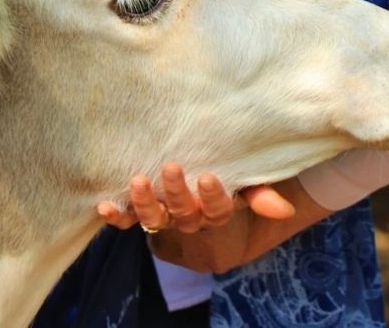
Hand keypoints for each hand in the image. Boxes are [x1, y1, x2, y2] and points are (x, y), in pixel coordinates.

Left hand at [96, 164, 294, 233]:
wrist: (198, 190)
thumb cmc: (226, 176)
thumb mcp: (246, 181)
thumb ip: (260, 193)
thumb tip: (284, 211)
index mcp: (216, 211)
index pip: (218, 210)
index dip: (213, 197)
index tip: (208, 176)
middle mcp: (189, 219)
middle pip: (184, 214)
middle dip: (176, 192)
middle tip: (171, 166)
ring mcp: (163, 217)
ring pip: (153, 220)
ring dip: (145, 203)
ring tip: (137, 181)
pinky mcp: (140, 214)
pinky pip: (127, 221)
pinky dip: (115, 216)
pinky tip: (104, 206)